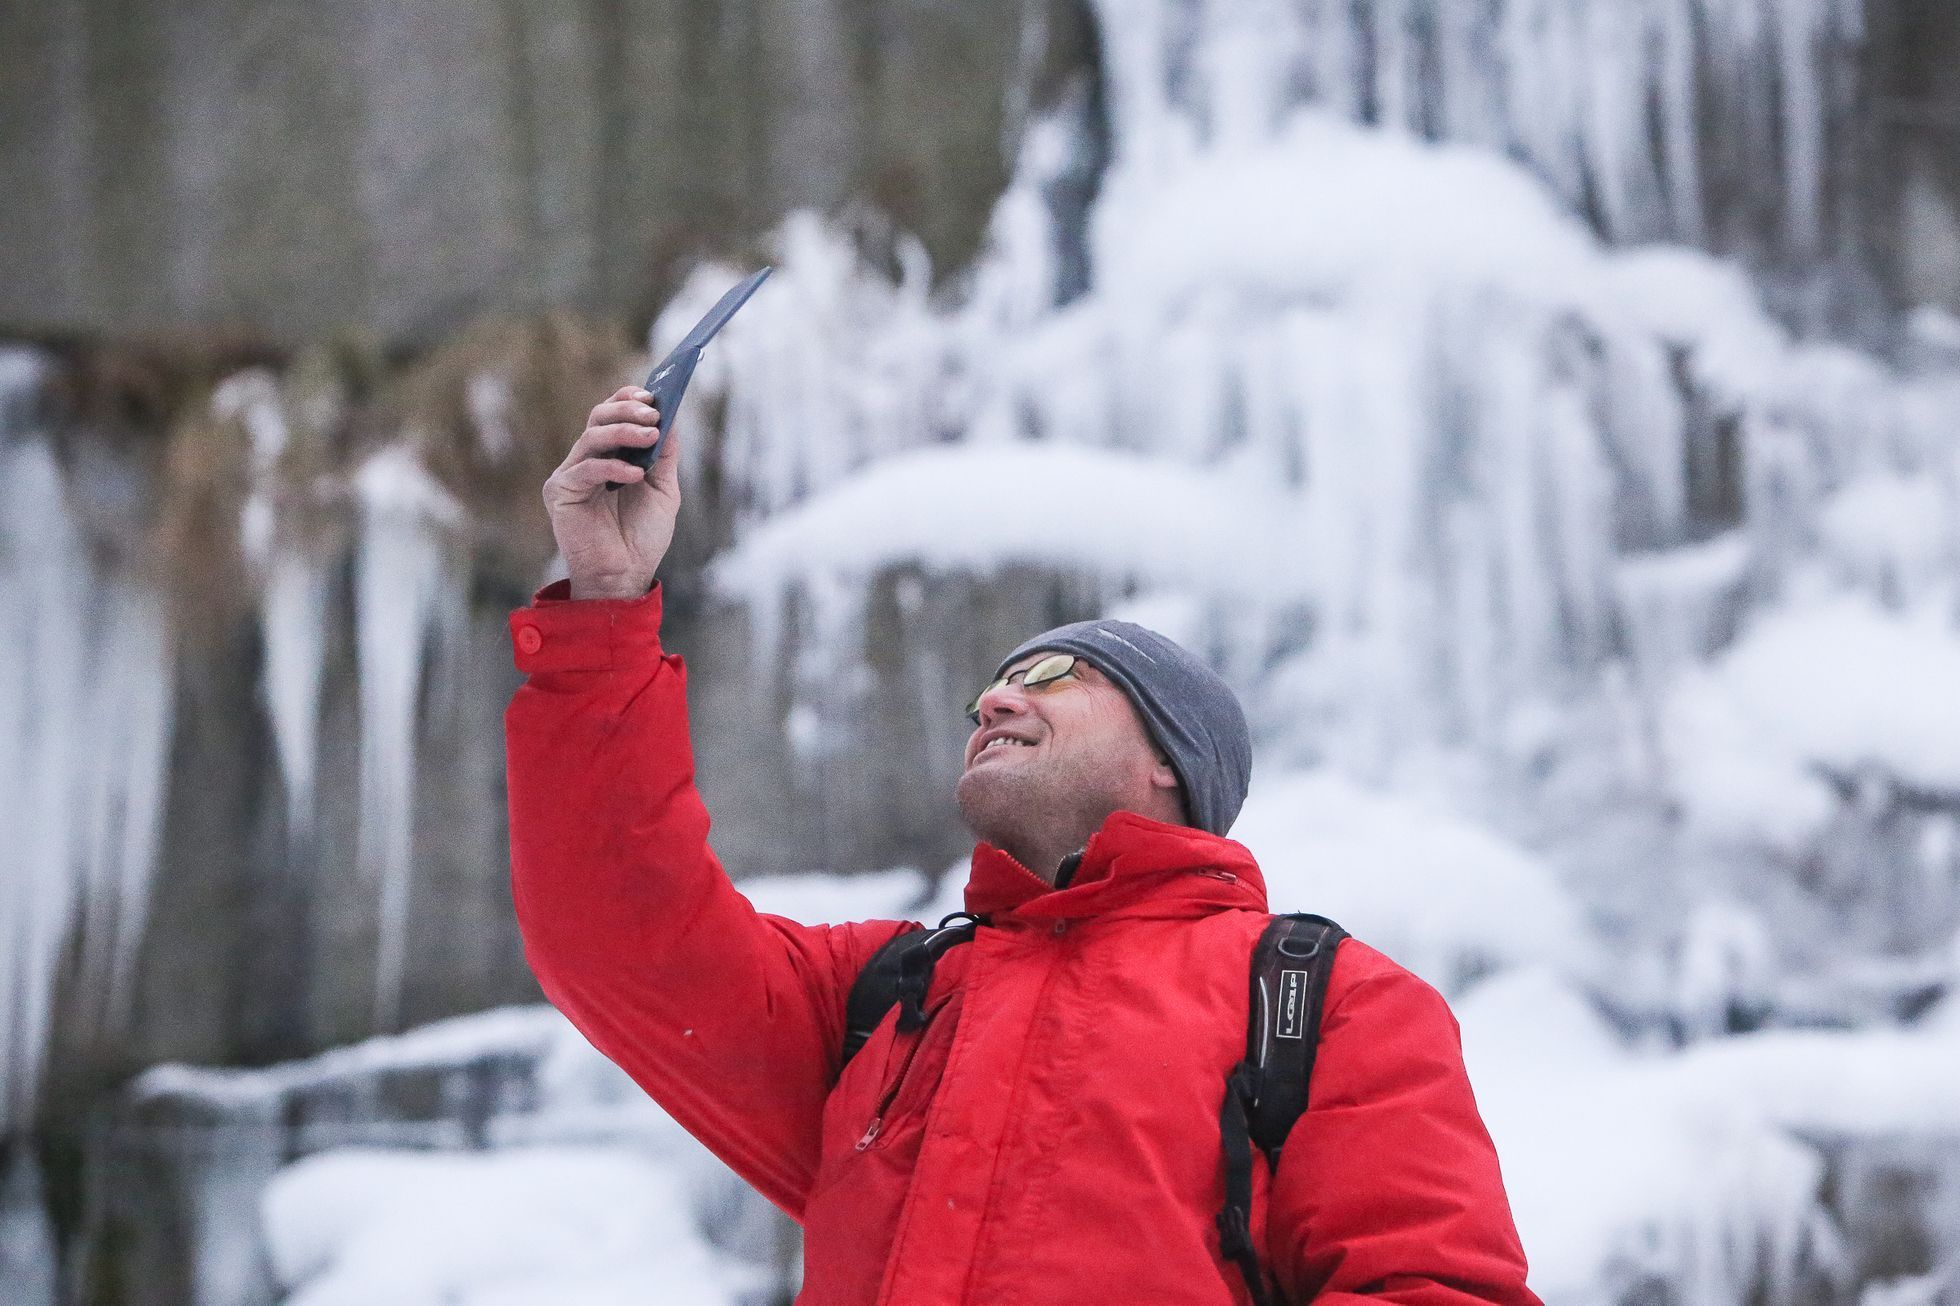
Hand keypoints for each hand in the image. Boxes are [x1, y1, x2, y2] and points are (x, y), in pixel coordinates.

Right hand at [543, 386, 680, 599]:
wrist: (625, 578)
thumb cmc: (642, 538)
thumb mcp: (663, 491)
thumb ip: (663, 457)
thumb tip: (671, 418)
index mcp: (609, 456)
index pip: (611, 415)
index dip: (628, 399)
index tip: (653, 394)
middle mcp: (587, 460)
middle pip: (599, 418)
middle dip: (627, 409)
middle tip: (653, 411)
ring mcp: (571, 475)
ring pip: (591, 437)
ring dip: (624, 431)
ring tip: (650, 434)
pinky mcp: (561, 492)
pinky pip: (585, 469)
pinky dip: (612, 467)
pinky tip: (635, 474)